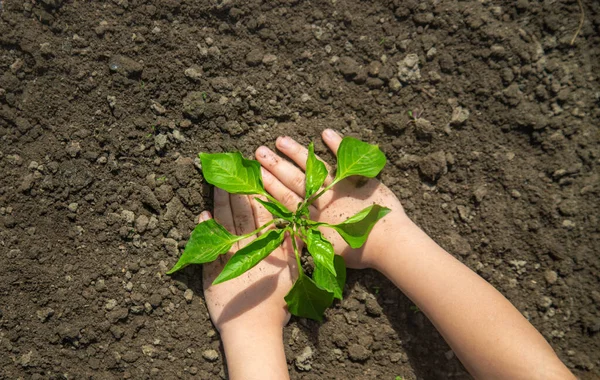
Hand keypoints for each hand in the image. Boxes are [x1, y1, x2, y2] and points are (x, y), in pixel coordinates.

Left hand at [202, 188, 296, 334]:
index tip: (251, 175)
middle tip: (228, 171)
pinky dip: (205, 229)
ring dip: (220, 203)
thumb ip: (294, 246)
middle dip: (234, 191)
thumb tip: (292, 221)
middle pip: (240, 215)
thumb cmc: (277, 305)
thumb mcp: (293, 273)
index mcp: (267, 248)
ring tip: (216, 184)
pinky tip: (203, 214)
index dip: (255, 194)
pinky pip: (207, 246)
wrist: (253, 330)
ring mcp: (227, 259)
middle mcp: (246, 249)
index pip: (260, 215)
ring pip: (224, 225)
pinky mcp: (212, 272)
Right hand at [255, 129, 410, 268]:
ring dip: (296, 153)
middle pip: (295, 180)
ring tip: (279, 140)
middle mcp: (324, 201)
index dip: (272, 186)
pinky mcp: (359, 180)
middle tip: (259, 151)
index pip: (288, 199)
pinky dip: (336, 145)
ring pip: (313, 168)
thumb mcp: (329, 252)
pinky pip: (346, 160)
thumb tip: (293, 234)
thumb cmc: (361, 253)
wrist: (388, 244)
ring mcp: (340, 188)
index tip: (257, 174)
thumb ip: (311, 241)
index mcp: (315, 219)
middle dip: (276, 166)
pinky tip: (324, 133)